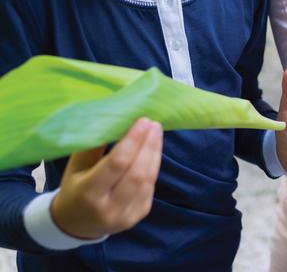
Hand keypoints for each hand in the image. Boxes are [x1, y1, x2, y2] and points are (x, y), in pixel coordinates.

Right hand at [50, 117, 162, 238]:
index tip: (143, 120)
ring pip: (147, 179)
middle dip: (148, 145)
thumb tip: (115, 117)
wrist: (74, 224)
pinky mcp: (137, 216)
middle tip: (153, 123)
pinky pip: (150, 187)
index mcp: (87, 194)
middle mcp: (107, 209)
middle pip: (136, 173)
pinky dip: (153, 166)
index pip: (117, 164)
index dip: (133, 140)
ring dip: (155, 153)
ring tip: (156, 132)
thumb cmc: (75, 186)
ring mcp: (124, 217)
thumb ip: (94, 145)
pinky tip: (153, 150)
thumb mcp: (76, 165)